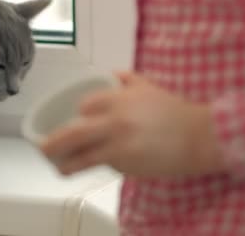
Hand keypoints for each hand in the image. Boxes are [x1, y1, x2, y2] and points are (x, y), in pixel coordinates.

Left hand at [40, 73, 225, 176]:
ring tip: (58, 167)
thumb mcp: (150, 86)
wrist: (201, 137)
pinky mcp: (126, 163)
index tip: (77, 120)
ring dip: (65, 164)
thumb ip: (126, 79)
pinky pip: (102, 165)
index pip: (84, 105)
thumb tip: (110, 76)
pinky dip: (95, 167)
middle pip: (72, 133)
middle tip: (43, 149)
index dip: (78, 114)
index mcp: (119, 97)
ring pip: (81, 156)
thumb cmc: (176, 112)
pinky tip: (92, 168)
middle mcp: (114, 119)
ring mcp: (118, 143)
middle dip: (52, 143)